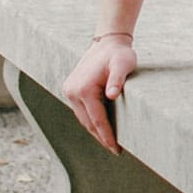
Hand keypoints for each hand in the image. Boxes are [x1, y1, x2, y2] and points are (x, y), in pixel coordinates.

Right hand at [61, 37, 136, 154]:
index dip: (107, 136)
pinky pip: (81, 110)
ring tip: (109, 142)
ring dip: (95, 130)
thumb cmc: (119, 54)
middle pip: (88, 122)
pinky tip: (101, 126)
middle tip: (116, 150)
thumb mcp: (123, 64)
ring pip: (83, 118)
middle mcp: (72, 92)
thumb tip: (111, 95)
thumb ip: (117, 79)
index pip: (97, 120)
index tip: (117, 149)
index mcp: (84, 89)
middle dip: (101, 137)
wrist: (107, 42)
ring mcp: (69, 90)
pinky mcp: (70, 89)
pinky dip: (90, 119)